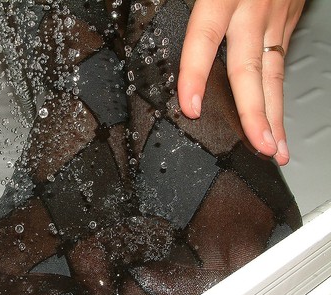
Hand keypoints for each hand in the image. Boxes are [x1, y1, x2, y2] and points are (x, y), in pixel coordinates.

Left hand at [178, 0, 304, 164]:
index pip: (204, 38)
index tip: (190, 105)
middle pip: (249, 69)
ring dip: (274, 116)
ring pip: (272, 75)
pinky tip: (278, 120)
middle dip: (254, 112)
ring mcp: (274, 18)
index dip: (195, 73)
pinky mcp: (286, 22)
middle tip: (258, 146)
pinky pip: (280, 66)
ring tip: (275, 149)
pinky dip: (279, 97)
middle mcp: (253, 9)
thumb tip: (140, 8)